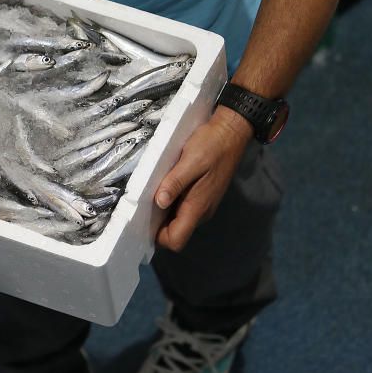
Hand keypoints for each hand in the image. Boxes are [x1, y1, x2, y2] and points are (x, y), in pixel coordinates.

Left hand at [154, 107, 253, 251]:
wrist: (231, 133)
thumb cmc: (211, 145)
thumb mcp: (190, 161)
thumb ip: (175, 182)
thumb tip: (159, 202)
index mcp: (197, 206)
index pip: (177, 240)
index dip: (159, 238)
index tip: (142, 224)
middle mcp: (201, 211)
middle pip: (176, 232)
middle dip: (158, 226)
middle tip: (140, 207)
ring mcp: (204, 204)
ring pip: (180, 220)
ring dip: (164, 214)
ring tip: (148, 195)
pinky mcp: (204, 195)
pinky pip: (184, 208)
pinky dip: (172, 204)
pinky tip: (163, 188)